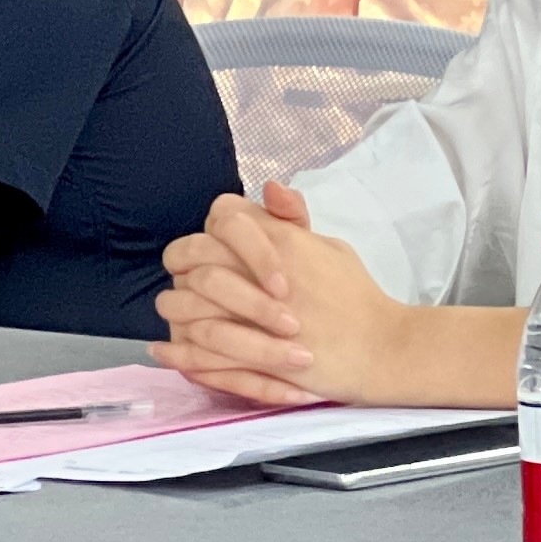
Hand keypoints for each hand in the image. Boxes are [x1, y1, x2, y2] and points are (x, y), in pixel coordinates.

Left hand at [153, 181, 394, 403]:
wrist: (377, 347)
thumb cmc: (356, 296)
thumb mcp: (330, 245)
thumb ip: (293, 221)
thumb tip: (268, 187)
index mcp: (282, 239)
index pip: (223, 215)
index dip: (209, 229)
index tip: (211, 246)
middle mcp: (260, 271)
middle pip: (190, 253)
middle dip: (180, 265)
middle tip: (185, 280)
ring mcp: (252, 314)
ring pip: (182, 303)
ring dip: (173, 308)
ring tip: (173, 314)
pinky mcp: (250, 354)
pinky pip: (194, 351)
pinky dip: (174, 352)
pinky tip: (163, 351)